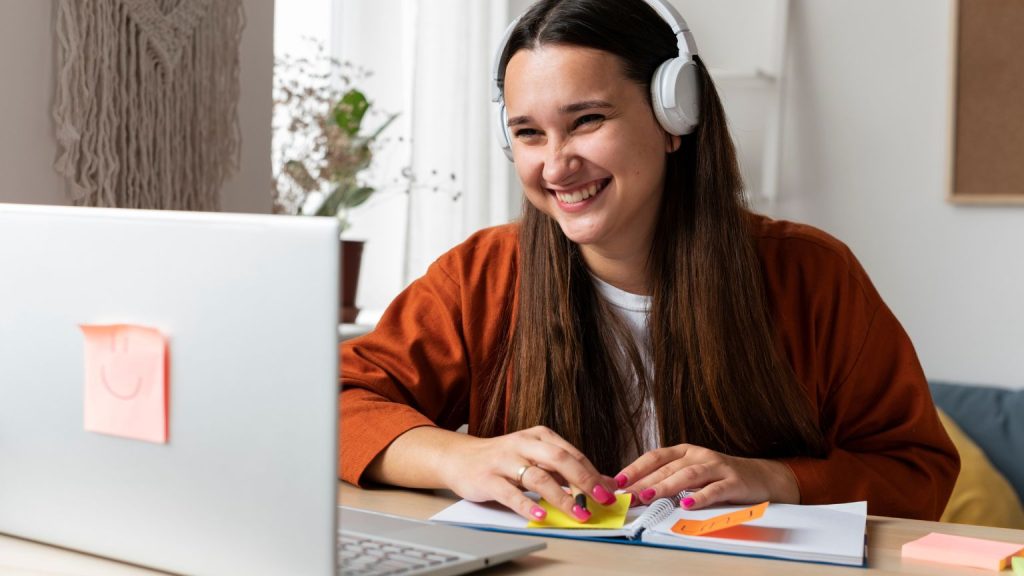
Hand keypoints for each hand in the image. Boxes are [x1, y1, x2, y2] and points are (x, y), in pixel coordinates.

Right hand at [441, 426, 618, 522]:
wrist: (460, 458)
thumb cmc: (503, 459)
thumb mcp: (534, 456)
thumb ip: (563, 469)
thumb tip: (601, 483)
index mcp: (539, 436)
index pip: (572, 454)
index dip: (594, 473)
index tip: (610, 491)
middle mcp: (523, 445)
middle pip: (560, 459)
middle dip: (585, 480)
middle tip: (602, 499)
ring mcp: (504, 461)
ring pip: (538, 477)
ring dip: (562, 497)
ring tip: (577, 513)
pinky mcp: (488, 479)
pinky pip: (511, 494)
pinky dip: (527, 505)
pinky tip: (541, 515)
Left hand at [614, 444, 798, 509]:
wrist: (760, 476)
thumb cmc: (719, 477)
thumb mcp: (692, 473)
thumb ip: (668, 479)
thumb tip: (636, 492)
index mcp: (684, 452)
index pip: (655, 457)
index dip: (636, 468)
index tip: (619, 481)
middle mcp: (698, 455)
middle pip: (667, 468)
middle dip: (645, 482)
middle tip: (628, 495)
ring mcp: (717, 467)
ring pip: (688, 475)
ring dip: (666, 486)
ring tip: (650, 496)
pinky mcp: (733, 481)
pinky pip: (715, 489)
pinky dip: (700, 497)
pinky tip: (687, 505)